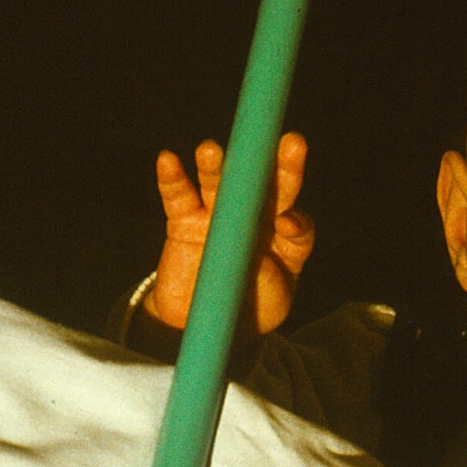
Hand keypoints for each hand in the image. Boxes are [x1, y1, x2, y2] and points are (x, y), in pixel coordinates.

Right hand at [147, 132, 314, 335]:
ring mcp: (218, 216)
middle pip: (269, 189)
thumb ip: (279, 272)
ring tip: (210, 151)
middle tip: (293, 143)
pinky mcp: (184, 223)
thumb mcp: (274, 300)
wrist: (204, 323)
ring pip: (219, 185)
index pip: (297, 224)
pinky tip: (168, 161)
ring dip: (215, 167)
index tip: (286, 225)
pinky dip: (172, 179)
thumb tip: (275, 233)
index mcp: (283, 239)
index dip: (296, 222)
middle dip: (281, 167)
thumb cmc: (248, 308)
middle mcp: (255, 219)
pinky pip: (178, 197)